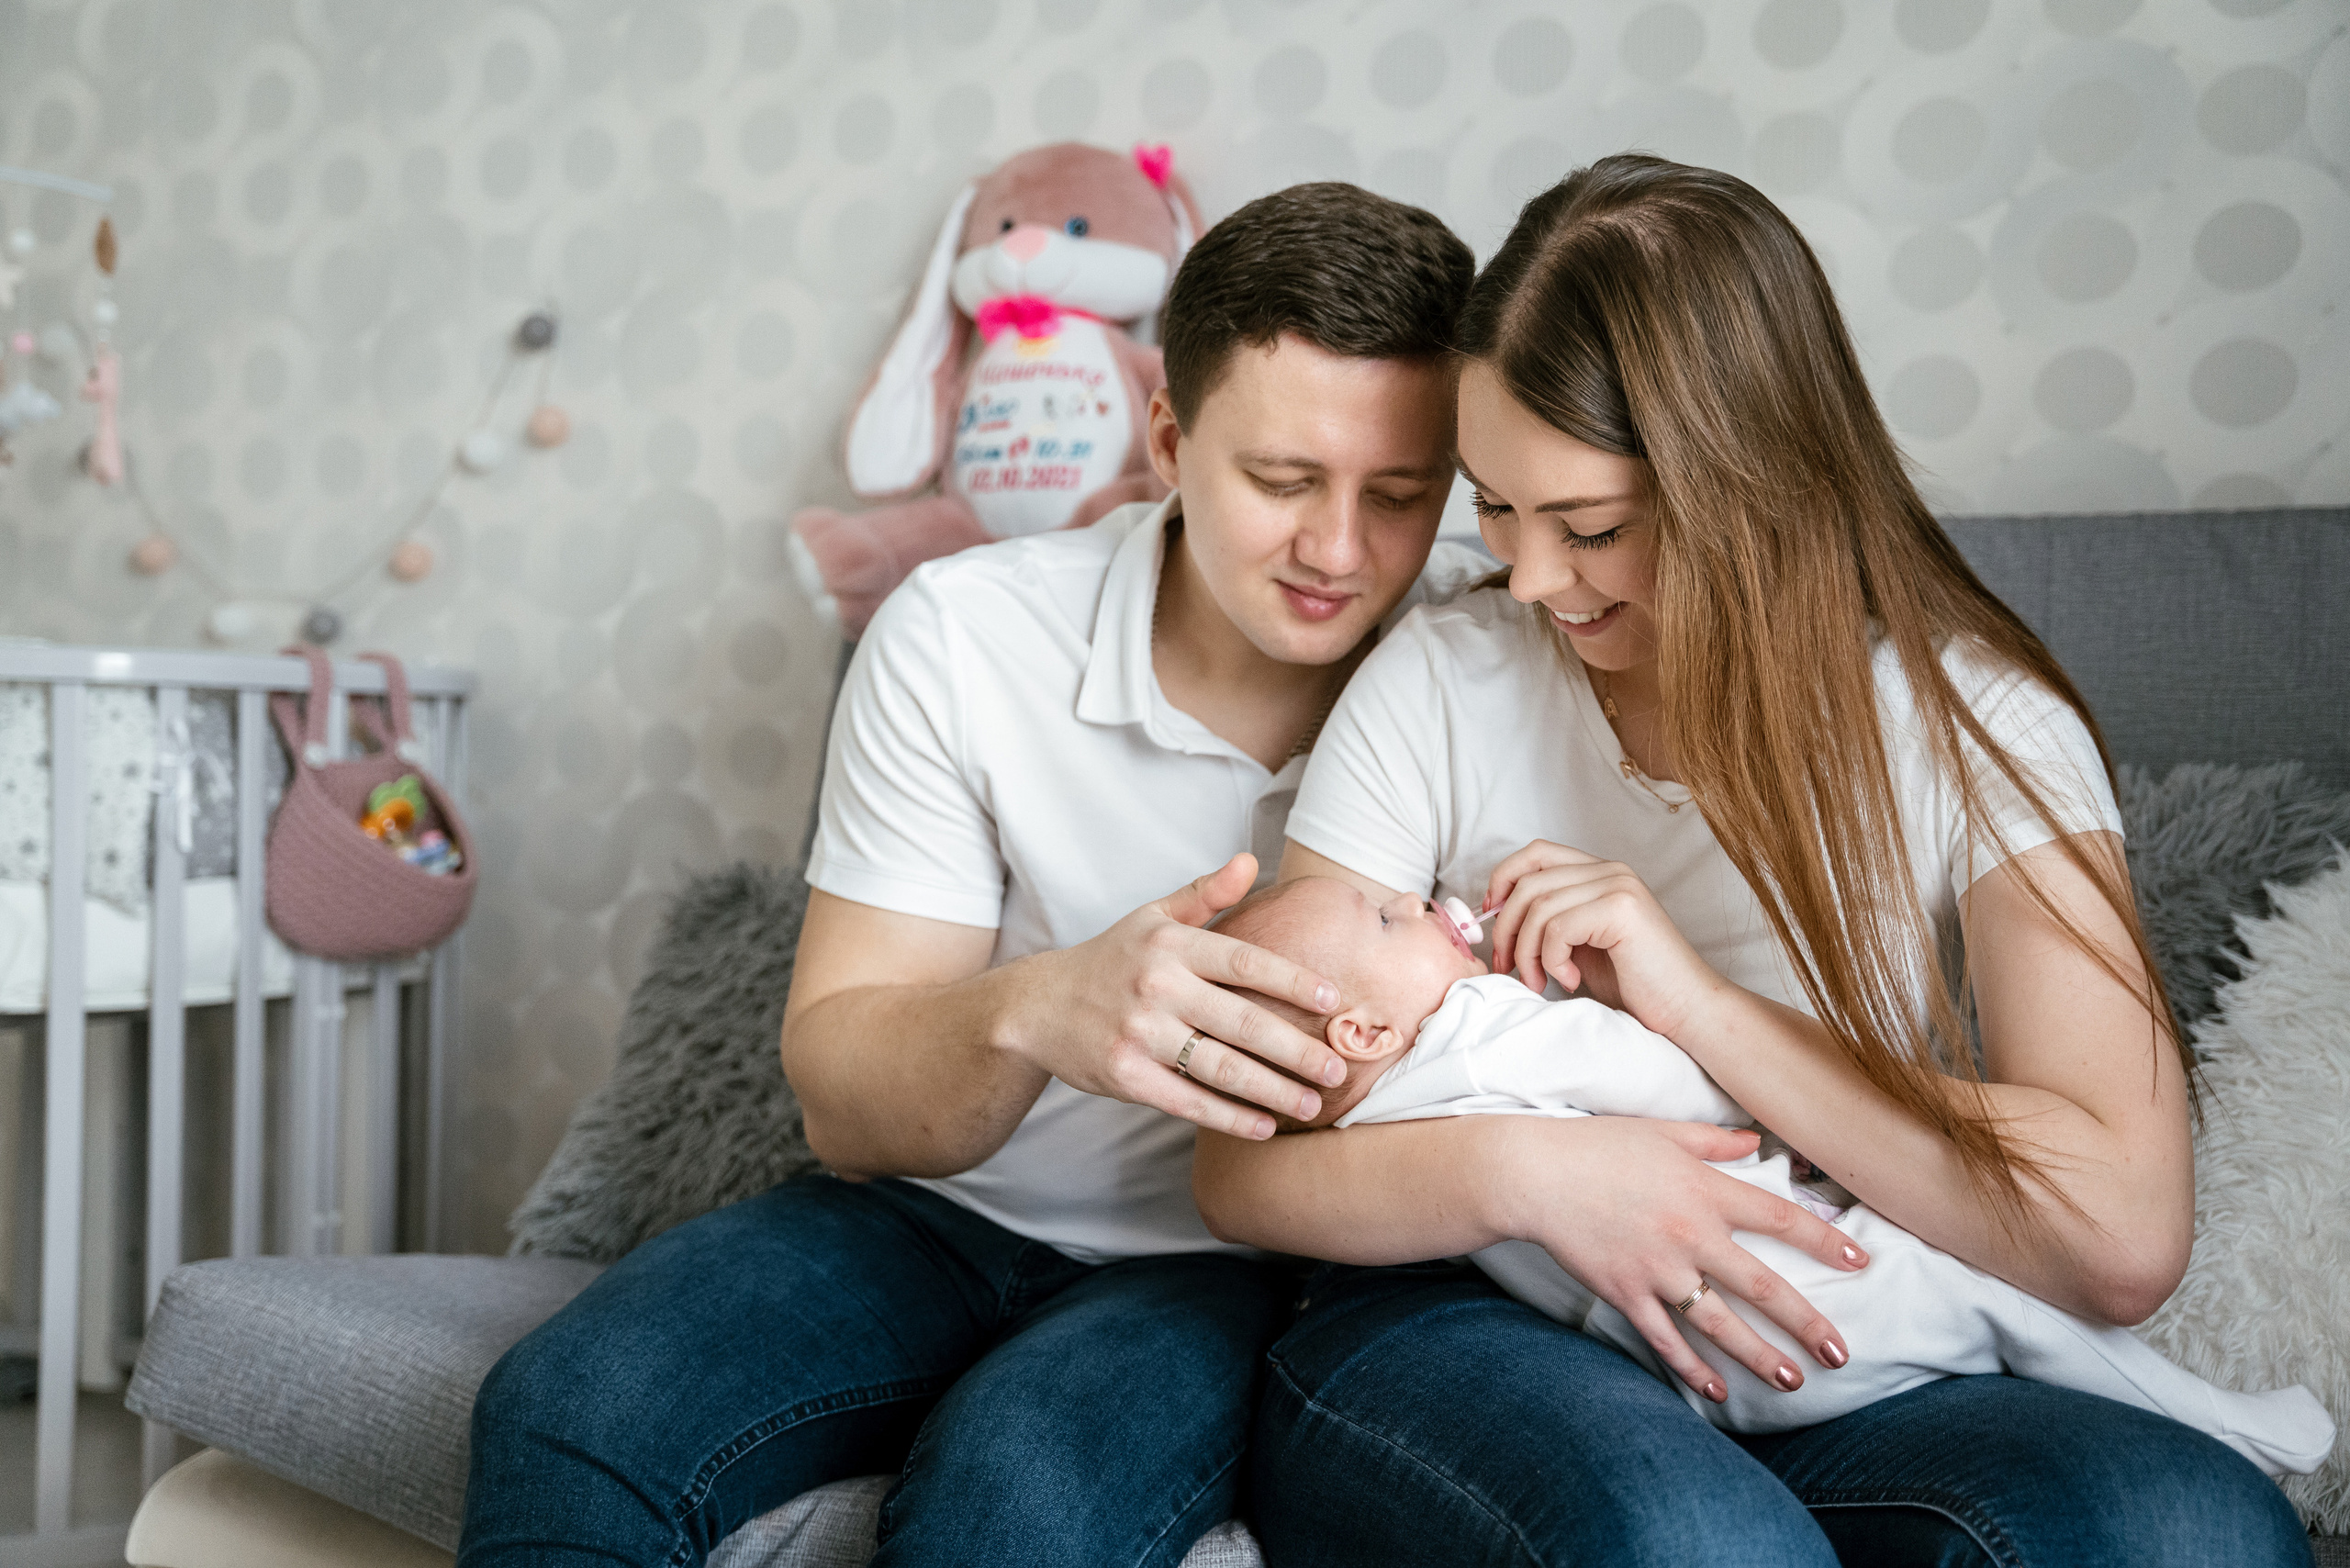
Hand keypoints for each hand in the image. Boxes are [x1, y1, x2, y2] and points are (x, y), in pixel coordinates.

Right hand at [1002, 854, 1346, 1139]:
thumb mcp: (1152, 916)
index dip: (1291, 981)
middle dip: (1297, 1049)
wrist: (1036, 1006)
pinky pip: (1189, 1101)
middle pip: (1243, 1022)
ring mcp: (1140, 1034)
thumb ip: (1205, 892)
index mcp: (1171, 945)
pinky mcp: (1126, 1076)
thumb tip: (1251, 860)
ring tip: (1313, 1104)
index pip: (1244, 961)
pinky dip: (1230, 1117)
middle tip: (1338, 1068)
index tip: (1332, 1001)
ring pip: (1221, 1068)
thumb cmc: (1110, 959)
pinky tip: (1264, 1126)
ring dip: (1274, 1090)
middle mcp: (1157, 987)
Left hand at [1484, 840, 1721, 1039]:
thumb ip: (1550, 922)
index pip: (1536, 853)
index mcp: (1601, 873)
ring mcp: (1618, 886)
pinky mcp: (1621, 909)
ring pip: (1538, 907)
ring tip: (1539, 982)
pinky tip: (1570, 980)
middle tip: (1507, 968)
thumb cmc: (1635, 986)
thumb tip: (1495, 916)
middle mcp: (1610, 870)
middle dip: (1507, 928)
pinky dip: (1551, 959)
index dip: (1503, 880)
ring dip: (1527, 953)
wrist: (1686, 1011)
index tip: (1490, 918)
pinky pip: (1557, 927)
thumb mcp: (1581, 946)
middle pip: (1528, 881)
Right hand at [1493, 1117, 1866, 1400]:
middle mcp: (1690, 1235)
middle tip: (1839, 1353)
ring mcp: (1658, 1269)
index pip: (1778, 1218)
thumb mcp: (1663, 1132)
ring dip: (1758, 1354)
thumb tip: (1754, 1142)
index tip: (1859, 1263)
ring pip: (1719, 1322)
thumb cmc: (1598, 1146)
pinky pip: (1665, 1338)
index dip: (1822, 1241)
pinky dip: (1691, 1366)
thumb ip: (1713, 1141)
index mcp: (1704, 1191)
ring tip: (1792, 1379)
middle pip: (1761, 1285)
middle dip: (1805, 1322)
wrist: (1535, 1174)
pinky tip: (1716, 1389)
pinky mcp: (1625, 1293)